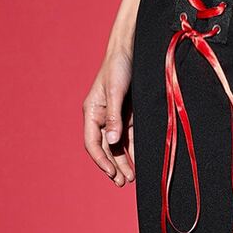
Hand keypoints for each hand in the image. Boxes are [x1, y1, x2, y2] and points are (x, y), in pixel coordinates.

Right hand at [83, 46, 135, 185]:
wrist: (132, 49)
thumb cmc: (118, 66)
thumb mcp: (115, 91)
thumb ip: (114, 117)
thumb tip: (111, 142)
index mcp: (92, 112)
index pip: (92, 143)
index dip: (100, 160)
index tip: (111, 173)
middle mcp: (102, 118)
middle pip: (105, 149)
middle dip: (113, 166)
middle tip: (122, 182)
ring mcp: (116, 119)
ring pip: (118, 147)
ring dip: (123, 163)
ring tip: (131, 178)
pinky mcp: (129, 117)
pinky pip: (130, 139)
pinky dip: (133, 152)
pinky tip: (140, 163)